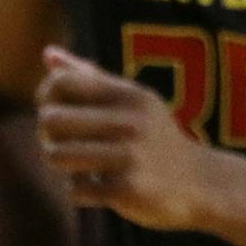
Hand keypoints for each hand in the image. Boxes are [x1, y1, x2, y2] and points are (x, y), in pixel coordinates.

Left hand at [35, 44, 220, 231]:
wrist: (198, 181)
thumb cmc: (153, 136)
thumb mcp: (132, 101)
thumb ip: (89, 76)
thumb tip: (48, 53)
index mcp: (130, 94)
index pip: (63, 82)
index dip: (47, 96)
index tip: (57, 108)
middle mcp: (131, 121)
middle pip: (52, 119)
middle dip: (47, 134)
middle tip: (62, 141)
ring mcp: (130, 156)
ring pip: (57, 155)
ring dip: (59, 163)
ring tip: (74, 163)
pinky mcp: (127, 189)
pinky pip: (74, 190)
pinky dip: (81, 191)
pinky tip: (100, 187)